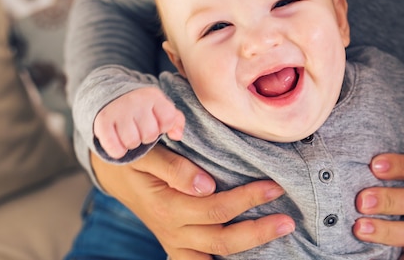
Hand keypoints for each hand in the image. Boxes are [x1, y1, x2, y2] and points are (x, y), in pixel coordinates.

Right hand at [90, 145, 294, 259]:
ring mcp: (175, 242)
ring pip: (217, 253)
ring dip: (250, 245)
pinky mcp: (177, 246)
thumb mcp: (145, 154)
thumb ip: (174, 167)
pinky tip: (248, 255)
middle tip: (288, 220)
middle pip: (222, 238)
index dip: (247, 199)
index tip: (273, 186)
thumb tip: (206, 185)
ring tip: (279, 231)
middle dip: (258, 230)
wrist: (115, 172)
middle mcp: (172, 229)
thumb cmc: (133, 158)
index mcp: (166, 206)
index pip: (215, 207)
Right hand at [94, 87, 185, 157]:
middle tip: (139, 129)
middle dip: (146, 136)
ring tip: (129, 134)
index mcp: (152, 96)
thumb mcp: (160, 107)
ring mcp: (117, 110)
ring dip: (131, 143)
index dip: (163, 127)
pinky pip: (115, 148)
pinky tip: (118, 142)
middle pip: (149, 134)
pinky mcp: (102, 121)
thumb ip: (175, 120)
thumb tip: (177, 136)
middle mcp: (135, 100)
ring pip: (132, 141)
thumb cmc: (141, 108)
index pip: (168, 119)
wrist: (109, 96)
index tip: (156, 123)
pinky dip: (117, 150)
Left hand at [353, 153, 403, 259]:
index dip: (401, 164)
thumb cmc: (374, 192)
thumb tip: (317, 146)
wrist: (401, 229)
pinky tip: (374, 258)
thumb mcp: (372, 177)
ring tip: (359, 228)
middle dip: (389, 199)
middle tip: (360, 201)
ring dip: (388, 230)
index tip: (374, 165)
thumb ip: (357, 165)